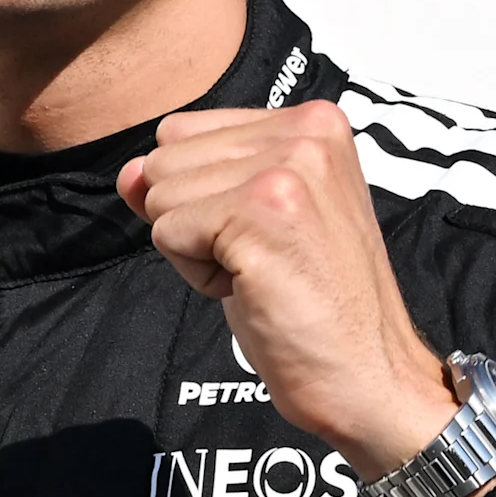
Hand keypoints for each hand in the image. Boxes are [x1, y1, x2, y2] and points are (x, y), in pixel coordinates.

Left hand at [119, 102, 457, 478]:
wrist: (367, 375)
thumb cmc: (315, 307)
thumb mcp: (252, 221)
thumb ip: (192, 181)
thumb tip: (128, 171)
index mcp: (315, 121)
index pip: (183, 132)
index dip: (202, 196)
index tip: (266, 235)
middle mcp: (305, 132)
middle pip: (165, 160)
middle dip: (194, 222)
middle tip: (265, 260)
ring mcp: (286, 170)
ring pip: (162, 196)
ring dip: (196, 251)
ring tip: (262, 273)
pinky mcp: (260, 213)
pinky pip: (168, 233)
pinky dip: (198, 275)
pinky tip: (254, 288)